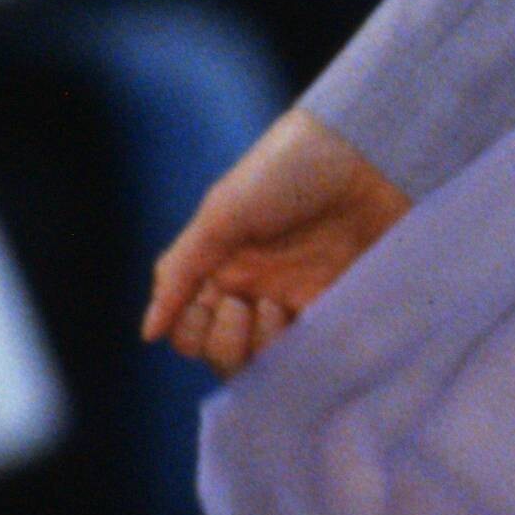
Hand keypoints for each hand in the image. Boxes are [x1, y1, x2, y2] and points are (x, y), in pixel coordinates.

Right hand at [142, 105, 410, 375]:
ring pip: (266, 362)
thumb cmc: (286, 170)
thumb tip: (148, 334)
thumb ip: (181, 273)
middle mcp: (255, 290)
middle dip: (225, 343)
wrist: (366, 153)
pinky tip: (306, 322)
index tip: (210, 304)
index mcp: (218, 266)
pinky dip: (304, 353)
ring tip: (279, 307)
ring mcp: (298, 300)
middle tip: (244, 305)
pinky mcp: (340, 306)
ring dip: (262, 348)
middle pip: (224, 353)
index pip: (189, 329)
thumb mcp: (221, 213)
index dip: (191, 333)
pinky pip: (314, 351)